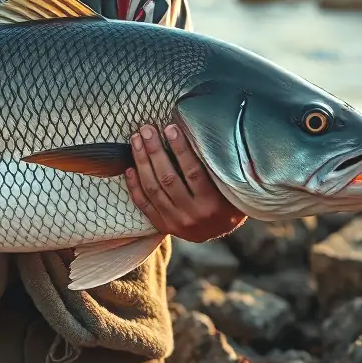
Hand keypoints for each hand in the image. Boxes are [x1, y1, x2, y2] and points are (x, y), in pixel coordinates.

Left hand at [125, 123, 246, 241]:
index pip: (193, 171)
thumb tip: (209, 134)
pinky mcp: (163, 225)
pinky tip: (129, 168)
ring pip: (153, 189)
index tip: (170, 128)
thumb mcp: (231, 186)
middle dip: (155, 151)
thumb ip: (219, 166)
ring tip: (136, 141)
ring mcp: (175, 222)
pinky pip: (144, 205)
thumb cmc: (228, 201)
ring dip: (142, 163)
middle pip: (168, 178)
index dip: (180, 149)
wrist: (221, 233)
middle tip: (147, 130)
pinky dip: (134, 186)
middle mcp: (192, 214)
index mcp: (212, 203)